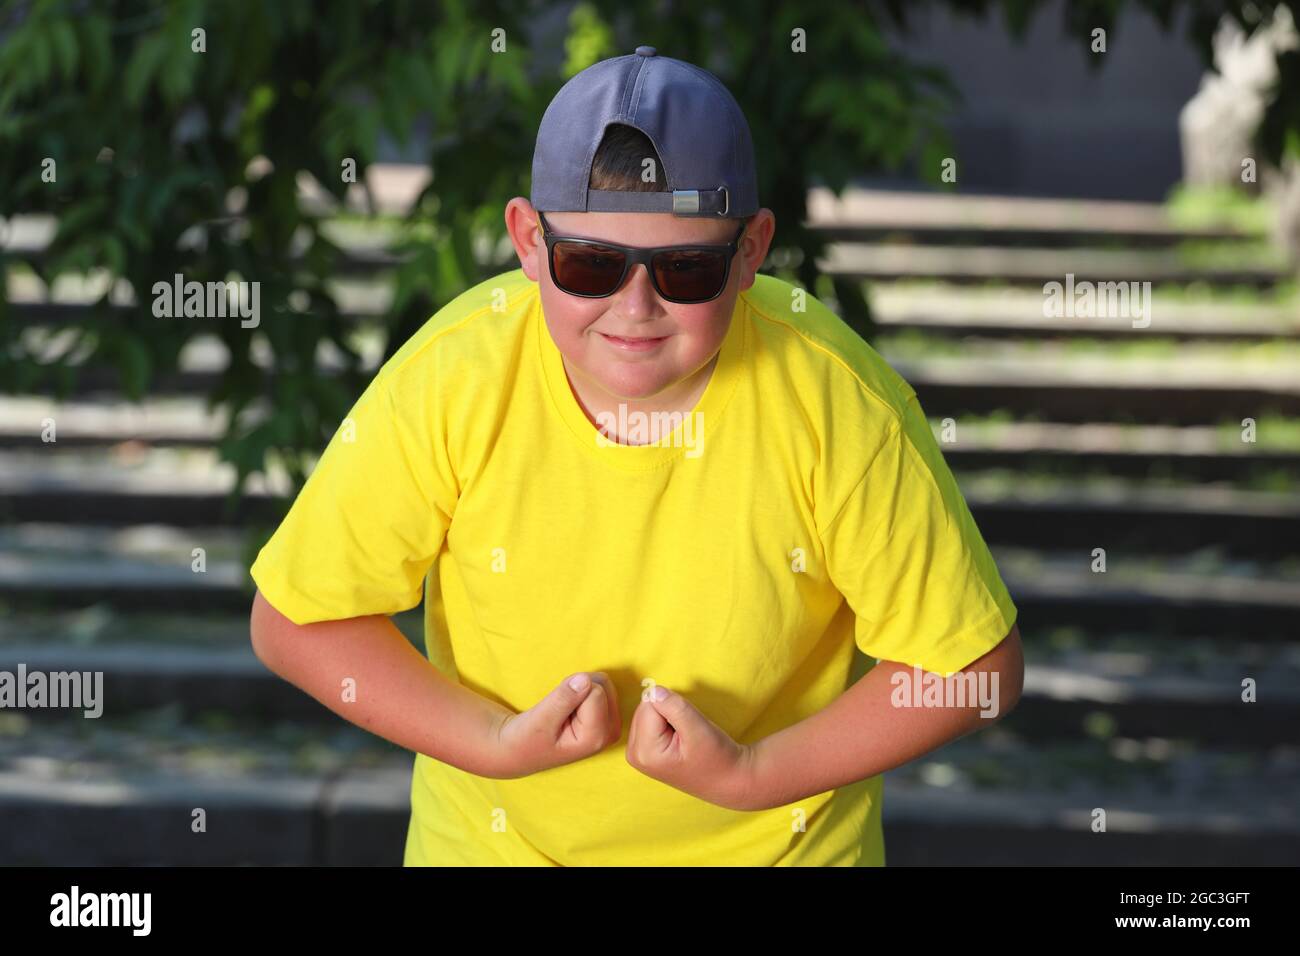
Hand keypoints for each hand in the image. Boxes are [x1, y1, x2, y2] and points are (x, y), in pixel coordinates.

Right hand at [494, 672, 621, 777]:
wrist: (519, 749)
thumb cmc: (526, 739)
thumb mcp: (540, 719)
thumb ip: (563, 699)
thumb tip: (585, 679)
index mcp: (596, 737)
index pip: (594, 690)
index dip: (570, 691)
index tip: (555, 710)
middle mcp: (609, 733)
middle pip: (603, 684)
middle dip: (578, 688)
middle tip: (559, 709)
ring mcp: (610, 725)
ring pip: (603, 682)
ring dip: (579, 688)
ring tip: (563, 710)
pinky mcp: (608, 718)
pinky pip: (600, 686)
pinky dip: (583, 690)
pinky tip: (571, 710)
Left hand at [625, 684, 756, 809]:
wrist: (727, 779)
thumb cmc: (716, 757)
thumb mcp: (697, 728)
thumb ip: (673, 706)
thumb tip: (653, 690)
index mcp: (645, 752)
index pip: (650, 704)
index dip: (673, 707)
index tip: (689, 727)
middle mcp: (635, 754)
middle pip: (645, 708)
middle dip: (667, 711)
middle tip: (688, 732)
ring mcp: (637, 754)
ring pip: (647, 712)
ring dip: (667, 716)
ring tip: (685, 736)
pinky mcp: (643, 751)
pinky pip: (649, 721)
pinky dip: (665, 723)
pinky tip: (678, 739)